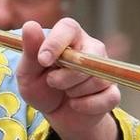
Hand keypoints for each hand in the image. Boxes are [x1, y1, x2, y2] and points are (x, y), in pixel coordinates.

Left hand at [16, 19, 120, 139]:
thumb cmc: (40, 87)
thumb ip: (30, 51)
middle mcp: (91, 48)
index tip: (43, 61)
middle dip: (65, 77)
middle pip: (87, 58)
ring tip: (66, 92)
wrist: (54, 114)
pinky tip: (76, 104)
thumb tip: (30, 25)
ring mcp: (105, 69)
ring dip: (74, 92)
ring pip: (97, 80)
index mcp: (69, 36)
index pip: (68, 28)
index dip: (55, 43)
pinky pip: (109, 98)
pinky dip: (87, 105)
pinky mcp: (112, 91)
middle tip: (52, 82)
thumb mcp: (28, 72)